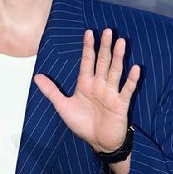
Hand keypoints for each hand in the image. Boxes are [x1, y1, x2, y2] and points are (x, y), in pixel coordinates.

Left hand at [33, 27, 140, 151]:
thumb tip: (36, 77)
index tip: (89, 32)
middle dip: (105, 47)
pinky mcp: (121, 104)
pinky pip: (127, 90)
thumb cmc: (83, 124)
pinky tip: (135, 68)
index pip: (87, 61)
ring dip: (118, 58)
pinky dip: (131, 80)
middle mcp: (100, 85)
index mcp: (86, 84)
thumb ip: (51, 91)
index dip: (88, 47)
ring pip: (115, 72)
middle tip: (108, 31)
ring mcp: (111, 93)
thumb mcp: (63, 107)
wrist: (99, 143)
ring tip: (121, 43)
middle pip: (102, 62)